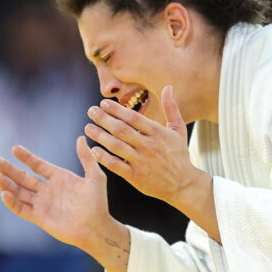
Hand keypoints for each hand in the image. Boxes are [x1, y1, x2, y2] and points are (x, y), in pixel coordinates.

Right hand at [0, 138, 130, 271]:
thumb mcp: (95, 177)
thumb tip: (81, 137)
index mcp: (60, 178)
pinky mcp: (39, 217)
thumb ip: (87, 158)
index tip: (15, 149)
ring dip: (7, 184)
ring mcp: (43, 204)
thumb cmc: (99, 204)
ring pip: (19, 192)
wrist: (97, 228)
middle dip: (10, 170)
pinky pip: (21, 209)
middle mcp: (49, 190)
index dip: (26, 158)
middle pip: (24, 178)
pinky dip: (12, 202)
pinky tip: (5, 193)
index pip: (38, 165)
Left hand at [85, 85, 202, 206]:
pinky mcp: (136, 176)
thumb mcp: (179, 130)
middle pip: (121, 129)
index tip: (103, 104)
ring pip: (115, 145)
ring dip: (99, 135)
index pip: (133, 117)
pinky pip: (115, 164)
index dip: (116, 109)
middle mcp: (148, 146)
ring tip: (88, 128)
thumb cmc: (179, 156)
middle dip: (103, 119)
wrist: (183, 184)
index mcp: (158, 133)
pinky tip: (93, 149)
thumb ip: (171, 108)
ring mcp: (141, 162)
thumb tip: (168, 87)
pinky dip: (103, 157)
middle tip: (91, 111)